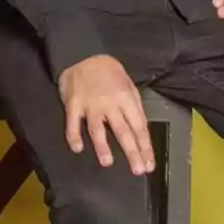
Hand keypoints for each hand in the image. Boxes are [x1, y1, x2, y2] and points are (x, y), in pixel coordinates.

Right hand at [57, 55, 154, 176]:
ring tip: (107, 162)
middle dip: (132, 152)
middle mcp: (110, 104)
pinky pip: (73, 123)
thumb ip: (134, 107)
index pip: (139, 127)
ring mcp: (90, 105)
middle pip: (122, 131)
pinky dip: (73, 135)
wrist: (83, 54)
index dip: (145, 146)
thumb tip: (141, 130)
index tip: (150, 163)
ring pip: (97, 129)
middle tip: (138, 170)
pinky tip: (77, 148)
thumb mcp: (129, 85)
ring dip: (102, 146)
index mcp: (126, 99)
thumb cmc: (109, 72)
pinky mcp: (73, 104)